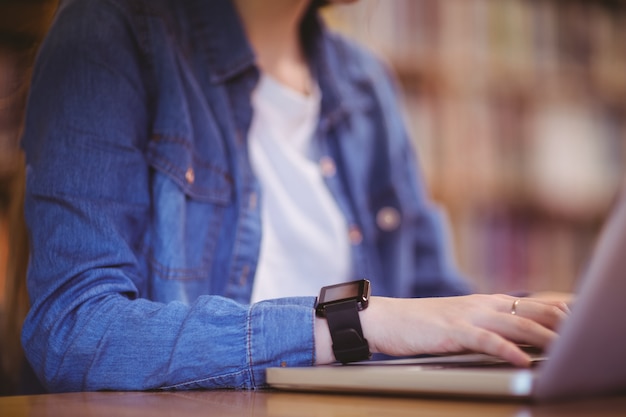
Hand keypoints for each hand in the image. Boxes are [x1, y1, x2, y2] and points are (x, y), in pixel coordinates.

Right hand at [315, 294, 569, 365]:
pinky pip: (484, 340)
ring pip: (514, 323)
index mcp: (486, 302)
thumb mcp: (460, 321)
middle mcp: (482, 305)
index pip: (533, 300)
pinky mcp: (451, 331)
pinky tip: (521, 360)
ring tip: (566, 347)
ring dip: (543, 335)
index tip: (584, 313)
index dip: (562, 306)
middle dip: (563, 319)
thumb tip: (516, 336)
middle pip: (532, 308)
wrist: (385, 318)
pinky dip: (506, 350)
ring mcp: (467, 316)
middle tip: (586, 327)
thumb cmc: (422, 324)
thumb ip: (488, 324)